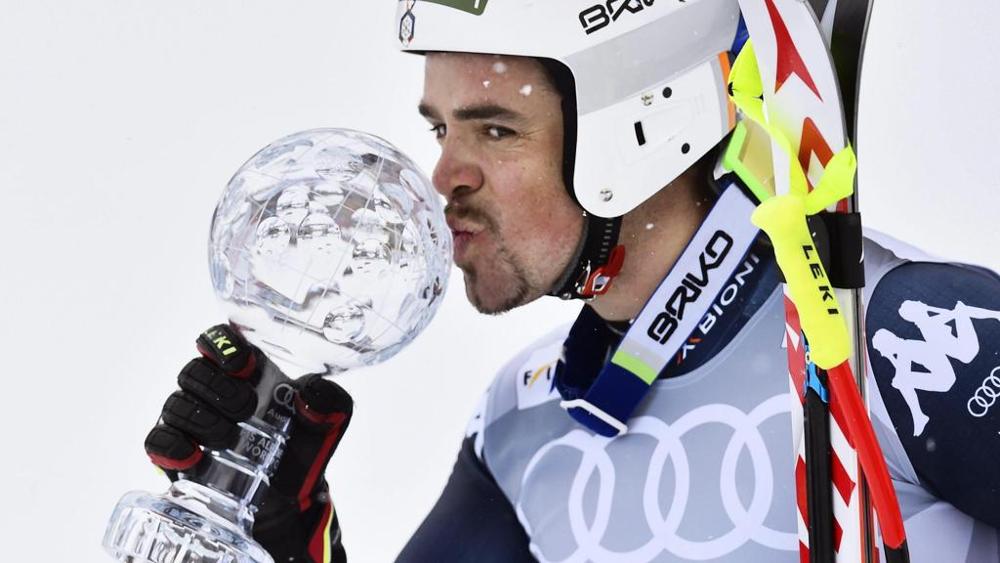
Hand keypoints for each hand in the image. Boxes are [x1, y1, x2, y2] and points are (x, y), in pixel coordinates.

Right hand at [144, 324, 351, 562]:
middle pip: (193, 371)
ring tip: (228, 438)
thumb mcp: (330, 420)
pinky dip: (171, 446)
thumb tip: (308, 393)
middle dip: (217, 388)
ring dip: (200, 419)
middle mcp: (212, 389)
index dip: (222, 345)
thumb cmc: (303, 446)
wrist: (291, 496)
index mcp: (247, 371)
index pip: (218, 340)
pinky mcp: (175, 451)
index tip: (241, 365)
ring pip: (175, 404)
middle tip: (245, 410)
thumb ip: (330, 401)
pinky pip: (157, 440)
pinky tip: (193, 456)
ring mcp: (190, 419)